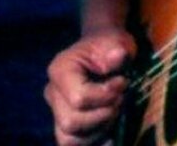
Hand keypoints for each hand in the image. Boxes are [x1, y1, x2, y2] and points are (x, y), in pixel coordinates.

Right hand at [44, 27, 134, 145]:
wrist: (105, 51)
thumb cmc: (110, 46)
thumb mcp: (117, 41)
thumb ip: (116, 49)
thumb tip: (118, 56)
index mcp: (60, 71)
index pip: (79, 98)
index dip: (105, 96)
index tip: (123, 82)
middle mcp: (53, 94)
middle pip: (71, 123)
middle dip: (103, 115)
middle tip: (121, 99)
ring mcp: (58, 112)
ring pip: (70, 139)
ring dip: (99, 131)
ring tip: (115, 112)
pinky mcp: (68, 124)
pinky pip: (74, 144)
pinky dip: (95, 143)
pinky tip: (111, 136)